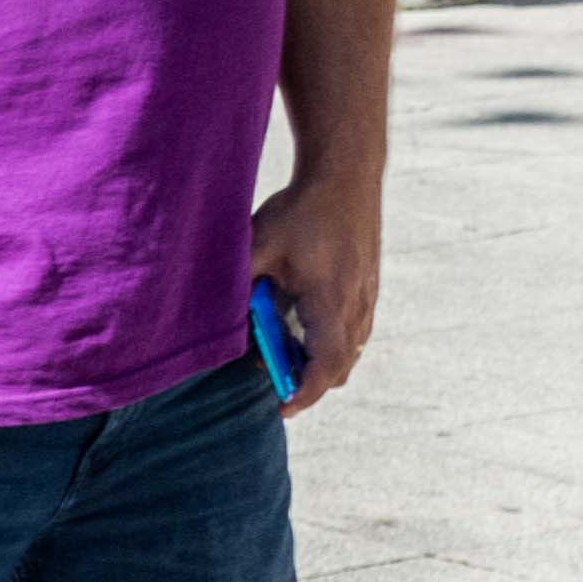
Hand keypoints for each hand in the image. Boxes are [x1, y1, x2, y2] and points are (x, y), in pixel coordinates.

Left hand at [250, 172, 377, 413]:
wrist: (346, 176)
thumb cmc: (301, 210)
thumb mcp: (259, 243)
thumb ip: (240, 283)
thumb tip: (213, 315)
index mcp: (330, 296)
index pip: (327, 362)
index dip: (307, 391)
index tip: (283, 405)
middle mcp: (357, 302)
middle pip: (342, 364)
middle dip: (311, 382)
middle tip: (276, 384)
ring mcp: (368, 295)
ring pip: (352, 349)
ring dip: (321, 361)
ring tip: (283, 356)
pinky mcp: (369, 286)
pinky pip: (356, 330)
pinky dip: (332, 342)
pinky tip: (302, 329)